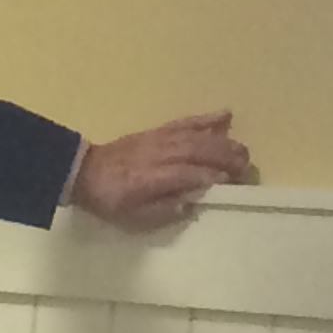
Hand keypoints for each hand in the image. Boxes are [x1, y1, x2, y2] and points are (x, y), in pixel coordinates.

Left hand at [69, 111, 251, 227]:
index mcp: (154, 177)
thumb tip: (189, 204)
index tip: (232, 183)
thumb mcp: (132, 217)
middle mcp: (161, 154)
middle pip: (200, 150)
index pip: (190, 173)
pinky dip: (207, 118)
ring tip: (243, 151)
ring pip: (197, 136)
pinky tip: (226, 115)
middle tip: (246, 167)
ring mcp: (161, 139)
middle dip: (227, 157)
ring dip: (224, 141)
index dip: (212, 176)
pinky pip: (186, 122)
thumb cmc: (111, 200)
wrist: (85, 172)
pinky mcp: (160, 130)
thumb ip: (162, 211)